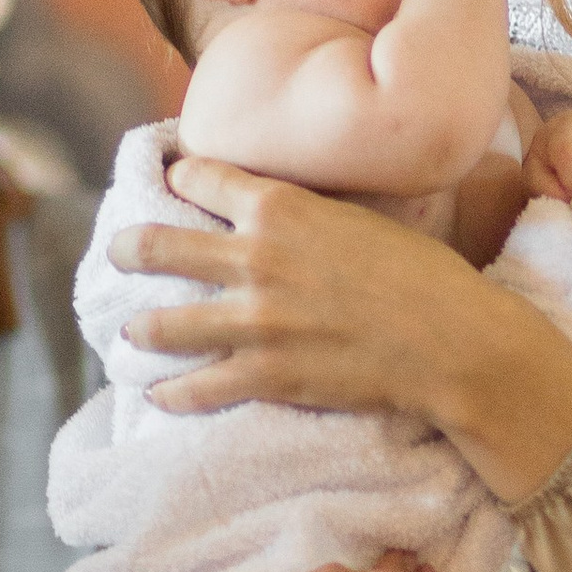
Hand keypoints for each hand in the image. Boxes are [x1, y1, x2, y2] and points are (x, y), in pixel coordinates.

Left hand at [116, 161, 571, 495]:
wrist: (454, 343)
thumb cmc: (424, 275)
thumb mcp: (361, 218)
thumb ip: (309, 213)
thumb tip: (281, 214)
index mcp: (279, 207)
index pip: (198, 176)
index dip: (179, 177)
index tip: (170, 182)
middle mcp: (254, 258)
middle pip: (160, 246)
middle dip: (128, 248)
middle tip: (118, 252)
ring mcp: (256, 321)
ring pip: (164, 323)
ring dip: (140, 328)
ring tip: (130, 332)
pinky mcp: (267, 375)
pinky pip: (198, 388)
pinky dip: (172, 394)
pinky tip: (159, 395)